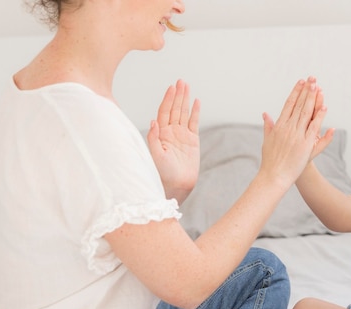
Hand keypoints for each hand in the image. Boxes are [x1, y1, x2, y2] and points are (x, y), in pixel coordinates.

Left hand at [147, 79, 200, 202]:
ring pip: (183, 113)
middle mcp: (170, 131)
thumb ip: (153, 138)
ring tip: (187, 86)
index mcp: (160, 133)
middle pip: (174, 109)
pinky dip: (195, 112)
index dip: (168, 99)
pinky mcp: (193, 140)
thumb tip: (153, 121)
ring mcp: (182, 135)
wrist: (177, 184)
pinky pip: (194, 122)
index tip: (171, 88)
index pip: (164, 112)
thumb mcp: (155, 155)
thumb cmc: (163, 173)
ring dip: (185, 99)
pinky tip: (196, 101)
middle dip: (177, 95)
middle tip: (181, 82)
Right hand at [259, 77, 327, 187]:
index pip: (288, 104)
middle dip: (305, 91)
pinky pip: (314, 127)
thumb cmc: (270, 160)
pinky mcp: (305, 144)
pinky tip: (324, 106)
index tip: (300, 82)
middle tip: (312, 78)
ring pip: (306, 113)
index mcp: (279, 126)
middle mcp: (287, 128)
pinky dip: (319, 116)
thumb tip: (265, 114)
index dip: (295, 92)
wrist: (274, 176)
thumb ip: (268, 126)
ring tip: (317, 86)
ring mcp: (296, 135)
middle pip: (298, 105)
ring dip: (312, 99)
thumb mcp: (267, 140)